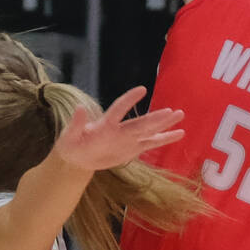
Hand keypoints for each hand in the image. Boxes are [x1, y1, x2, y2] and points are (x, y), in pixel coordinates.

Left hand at [51, 85, 184, 170]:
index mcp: (105, 125)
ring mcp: (128, 139)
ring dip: (164, 124)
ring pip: (149, 130)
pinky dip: (165, 139)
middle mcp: (120, 129)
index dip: (129, 100)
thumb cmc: (71, 145)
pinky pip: (151, 143)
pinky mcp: (133, 149)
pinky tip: (179, 133)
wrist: (78, 159)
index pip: (119, 109)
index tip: (142, 90)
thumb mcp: (69, 137)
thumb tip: (79, 107)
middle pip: (140, 123)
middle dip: (156, 118)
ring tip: (180, 114)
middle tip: (172, 110)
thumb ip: (76, 124)